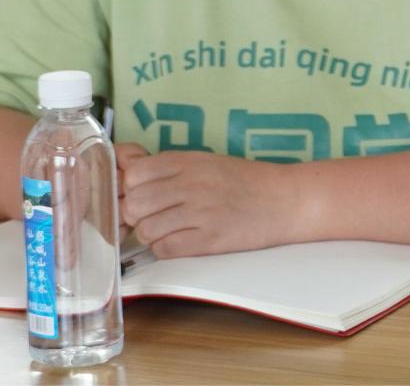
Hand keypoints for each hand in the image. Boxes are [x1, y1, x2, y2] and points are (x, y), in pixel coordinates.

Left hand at [119, 151, 299, 256]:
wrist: (283, 199)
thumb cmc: (243, 180)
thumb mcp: (205, 161)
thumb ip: (168, 167)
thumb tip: (126, 169)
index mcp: (188, 161)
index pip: (135, 173)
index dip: (130, 188)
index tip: (138, 194)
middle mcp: (191, 183)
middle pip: (134, 204)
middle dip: (135, 215)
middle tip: (150, 216)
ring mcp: (200, 212)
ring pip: (146, 229)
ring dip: (150, 234)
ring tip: (167, 229)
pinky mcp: (209, 239)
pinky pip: (166, 249)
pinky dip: (165, 248)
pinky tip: (179, 241)